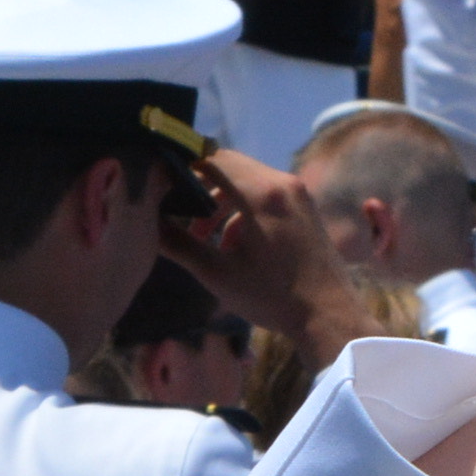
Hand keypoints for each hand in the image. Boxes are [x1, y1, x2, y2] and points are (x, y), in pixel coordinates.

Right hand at [155, 144, 376, 368]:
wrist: (330, 317)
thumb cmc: (273, 296)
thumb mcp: (217, 273)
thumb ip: (178, 244)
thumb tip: (146, 224)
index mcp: (261, 193)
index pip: (211, 158)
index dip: (182, 167)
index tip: (161, 186)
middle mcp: (283, 184)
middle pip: (229, 166)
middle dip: (200, 186)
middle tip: (177, 211)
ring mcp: (299, 195)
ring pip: (248, 181)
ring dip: (220, 201)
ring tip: (202, 237)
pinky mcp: (307, 209)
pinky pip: (266, 195)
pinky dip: (243, 210)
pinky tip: (231, 245)